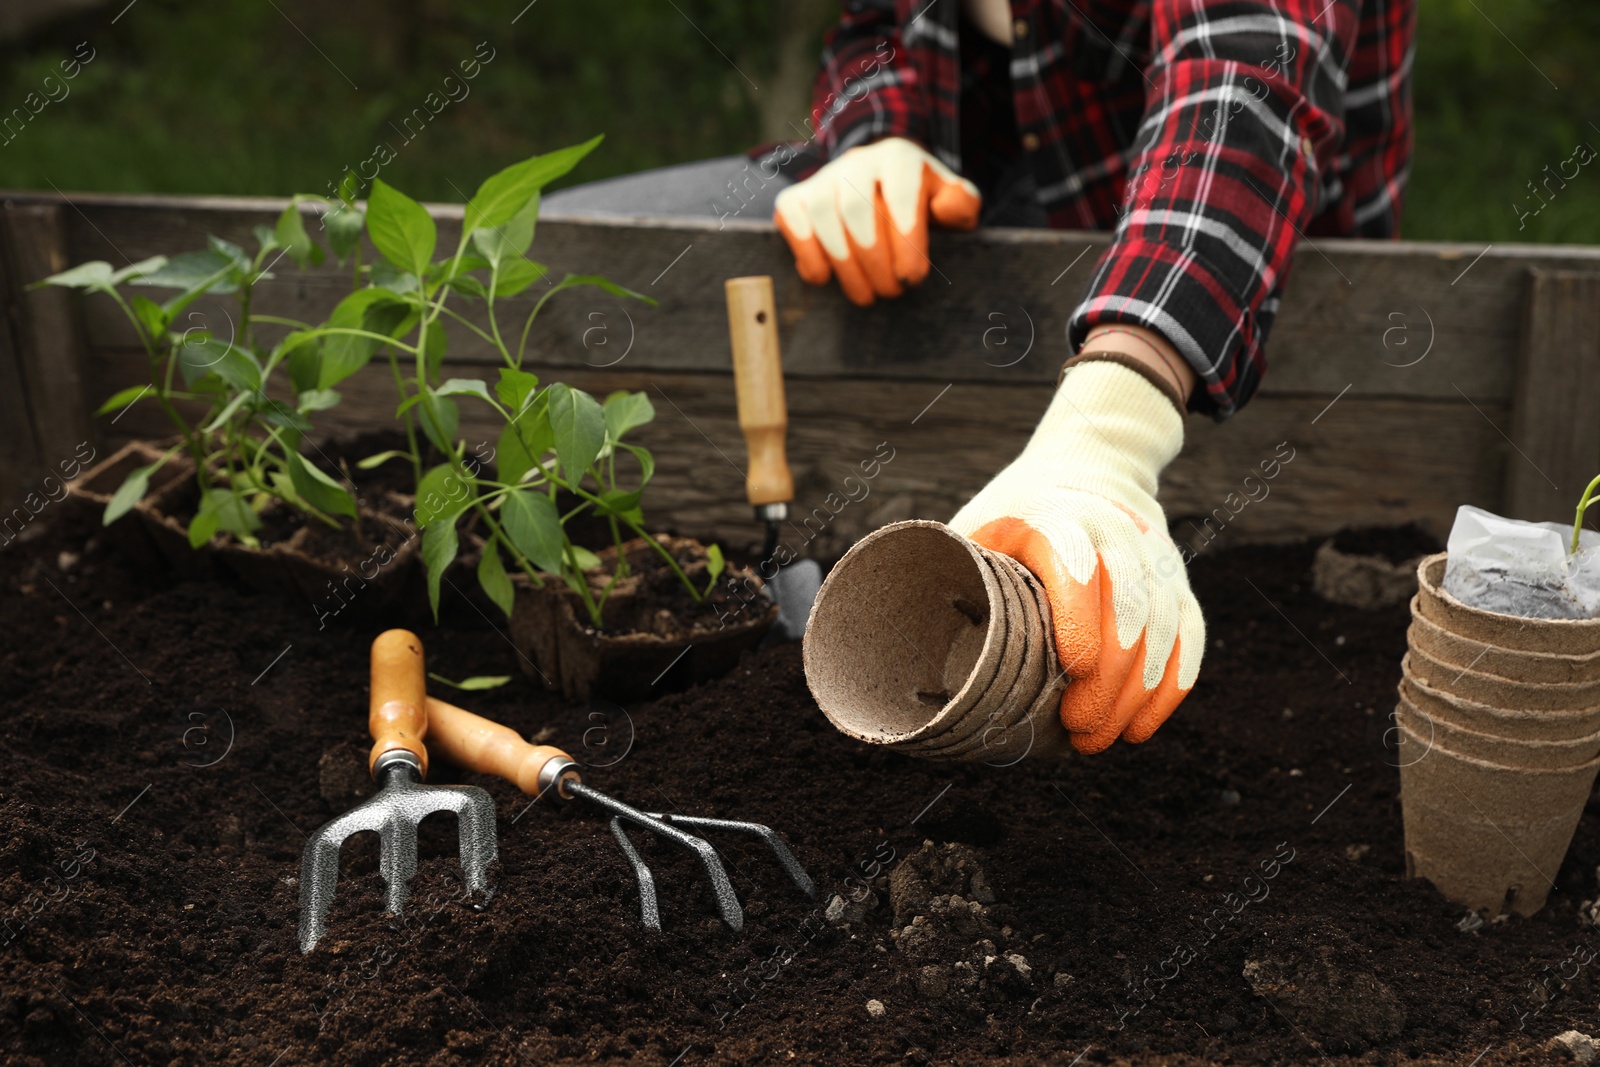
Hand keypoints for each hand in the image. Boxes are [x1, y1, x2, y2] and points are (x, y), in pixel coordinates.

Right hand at [774, 136, 980, 306]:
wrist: (877, 184)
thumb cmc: (920, 203)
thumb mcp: (950, 200)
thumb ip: (961, 204)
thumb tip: (945, 209)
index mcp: (899, 158)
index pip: (901, 196)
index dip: (906, 240)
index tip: (913, 279)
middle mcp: (857, 162)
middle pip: (858, 209)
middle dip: (874, 258)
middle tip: (891, 292)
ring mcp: (822, 179)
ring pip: (825, 218)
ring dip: (845, 264)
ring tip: (865, 296)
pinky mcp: (794, 198)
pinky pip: (794, 224)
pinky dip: (807, 254)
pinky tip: (825, 278)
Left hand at [948, 361, 1203, 752]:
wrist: (1091, 461)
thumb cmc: (1013, 511)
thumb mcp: (973, 527)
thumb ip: (946, 576)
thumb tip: (880, 648)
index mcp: (1052, 515)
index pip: (1076, 562)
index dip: (1080, 617)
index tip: (1073, 672)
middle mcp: (1112, 529)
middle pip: (1128, 604)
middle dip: (1109, 678)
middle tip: (1078, 732)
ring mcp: (1152, 553)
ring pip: (1163, 624)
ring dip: (1138, 690)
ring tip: (1103, 740)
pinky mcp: (1176, 577)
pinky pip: (1188, 632)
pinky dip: (1171, 684)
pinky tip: (1143, 725)